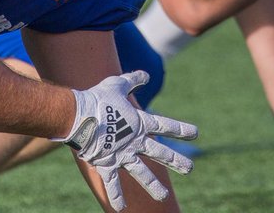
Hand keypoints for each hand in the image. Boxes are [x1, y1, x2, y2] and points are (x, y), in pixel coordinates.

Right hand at [64, 71, 196, 211]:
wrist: (78, 115)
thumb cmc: (97, 98)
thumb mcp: (118, 84)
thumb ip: (133, 80)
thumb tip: (147, 75)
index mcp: (140, 123)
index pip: (166, 125)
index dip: (181, 129)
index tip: (196, 133)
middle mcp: (135, 141)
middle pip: (160, 152)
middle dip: (176, 160)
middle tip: (190, 169)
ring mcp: (122, 154)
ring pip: (141, 173)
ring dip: (153, 186)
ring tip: (164, 198)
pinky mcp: (107, 164)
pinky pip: (112, 183)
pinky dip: (116, 196)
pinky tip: (122, 209)